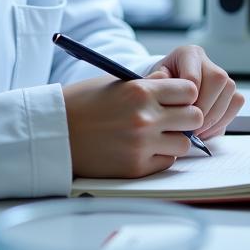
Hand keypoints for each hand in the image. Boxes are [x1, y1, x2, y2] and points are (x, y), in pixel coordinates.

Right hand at [63, 74, 202, 178]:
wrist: (55, 133)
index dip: (185, 94)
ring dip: (174, 139)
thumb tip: (175, 84)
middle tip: (172, 118)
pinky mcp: (136, 168)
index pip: (189, 90)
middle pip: (194, 117)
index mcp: (140, 91)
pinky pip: (166, 162)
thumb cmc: (84, 103)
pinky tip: (143, 149)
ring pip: (184, 144)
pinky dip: (159, 156)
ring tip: (156, 135)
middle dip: (186, 117)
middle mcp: (145, 118)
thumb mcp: (116, 82)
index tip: (176, 98)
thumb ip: (149, 83)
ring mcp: (141, 145)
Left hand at [147, 46, 243, 139]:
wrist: (166, 90)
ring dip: (215, 118)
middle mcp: (207, 61)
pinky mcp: (230, 89)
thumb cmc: (158, 87)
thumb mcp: (152, 84)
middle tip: (191, 129)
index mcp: (187, 54)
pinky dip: (223, 120)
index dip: (189, 100)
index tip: (178, 116)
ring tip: (197, 132)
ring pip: (230, 92)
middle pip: (217, 81)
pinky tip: (207, 130)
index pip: (193, 76)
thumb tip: (165, 88)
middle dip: (205, 109)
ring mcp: (221, 74)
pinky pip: (236, 102)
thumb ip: (155, 84)